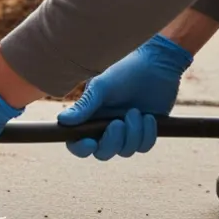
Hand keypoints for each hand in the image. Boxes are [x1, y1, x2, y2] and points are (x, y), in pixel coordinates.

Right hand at [56, 34, 191, 159]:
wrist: (156, 65)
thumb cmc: (125, 72)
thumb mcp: (102, 88)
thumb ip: (84, 106)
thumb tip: (62, 121)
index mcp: (90, 117)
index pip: (77, 143)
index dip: (81, 149)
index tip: (91, 142)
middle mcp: (105, 128)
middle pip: (102, 153)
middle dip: (112, 142)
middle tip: (118, 123)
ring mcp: (126, 132)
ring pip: (125, 151)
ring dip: (133, 133)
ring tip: (136, 111)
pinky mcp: (144, 133)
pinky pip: (144, 147)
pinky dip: (147, 133)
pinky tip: (149, 116)